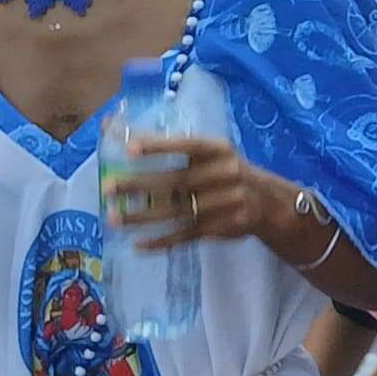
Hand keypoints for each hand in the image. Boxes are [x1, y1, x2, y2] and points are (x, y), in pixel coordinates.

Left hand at [107, 133, 328, 259]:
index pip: (187, 145)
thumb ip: (171, 146)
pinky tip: (138, 244)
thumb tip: (119, 131)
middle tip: (108, 188)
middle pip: (177, 181)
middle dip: (140, 185)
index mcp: (219, 150)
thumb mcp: (210, 153)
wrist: (268, 201)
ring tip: (114, 217)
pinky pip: (187, 235)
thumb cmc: (225, 170)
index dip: (159, 146)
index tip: (129, 149)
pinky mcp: (222, 227)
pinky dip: (162, 241)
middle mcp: (225, 174)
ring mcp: (225, 203)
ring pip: (178, 211)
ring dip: (143, 216)